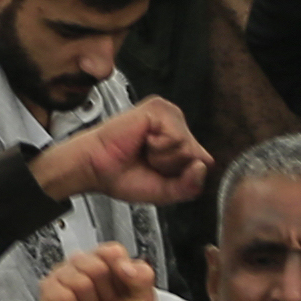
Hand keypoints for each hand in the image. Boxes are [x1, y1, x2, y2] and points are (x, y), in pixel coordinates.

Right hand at [39, 96, 211, 203]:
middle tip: (148, 162)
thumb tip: (202, 166)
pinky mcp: (158, 109)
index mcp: (178, 139)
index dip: (184, 176)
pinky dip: (159, 148)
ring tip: (144, 152)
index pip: (205, 162)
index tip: (158, 172)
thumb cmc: (123, 175)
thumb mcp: (165, 191)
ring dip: (165, 158)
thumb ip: (190, 186)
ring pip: (189, 147)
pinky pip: (177, 138)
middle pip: (199, 156)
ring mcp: (168, 113)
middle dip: (174, 168)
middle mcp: (175, 123)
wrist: (96, 168)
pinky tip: (142, 142)